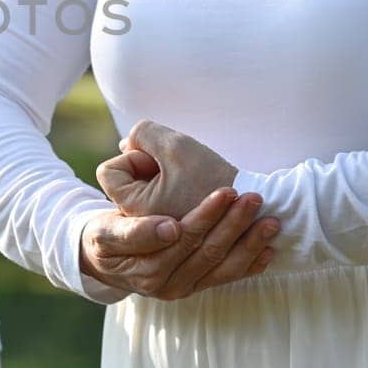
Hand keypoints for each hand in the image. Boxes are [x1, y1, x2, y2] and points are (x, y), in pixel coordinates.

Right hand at [80, 185, 279, 300]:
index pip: (179, 236)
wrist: (105, 261)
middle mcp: (163, 283)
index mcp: (142, 264)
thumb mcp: (105, 230)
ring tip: (270, 219)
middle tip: (252, 195)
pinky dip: (250, 263)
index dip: (205, 215)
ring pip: (221, 264)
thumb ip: (132, 230)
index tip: (226, 194)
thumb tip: (170, 229)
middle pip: (204, 249)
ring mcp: (181, 287)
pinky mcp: (195, 287)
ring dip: (248, 242)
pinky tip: (268, 248)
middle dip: (232, 221)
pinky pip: (227, 278)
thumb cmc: (105, 235)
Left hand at [98, 120, 238, 219]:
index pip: (110, 172)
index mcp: (137, 212)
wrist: (257, 208)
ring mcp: (158, 233)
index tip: (164, 163)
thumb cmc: (215, 178)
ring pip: (143, 189)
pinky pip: (159, 200)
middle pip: (125, 180)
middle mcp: (142, 229)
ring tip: (187, 179)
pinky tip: (192, 188)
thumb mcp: (176, 145)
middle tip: (177, 170)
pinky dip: (172, 188)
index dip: (134, 157)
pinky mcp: (174, 232)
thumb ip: (142, 134)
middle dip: (148, 166)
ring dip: (161, 176)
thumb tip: (126, 145)